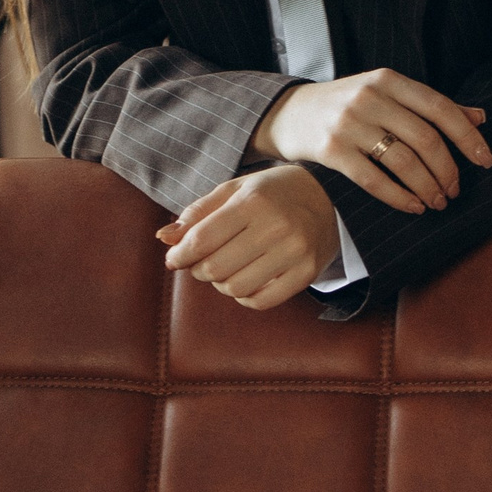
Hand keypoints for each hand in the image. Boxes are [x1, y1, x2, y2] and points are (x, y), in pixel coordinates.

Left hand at [155, 165, 340, 311]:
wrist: (326, 197)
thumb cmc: (271, 192)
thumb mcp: (233, 190)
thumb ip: (198, 213)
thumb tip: (164, 238)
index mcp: (253, 201)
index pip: (202, 239)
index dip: (180, 254)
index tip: (174, 258)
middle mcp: (277, 226)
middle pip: (216, 268)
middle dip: (198, 269)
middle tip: (200, 262)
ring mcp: (295, 252)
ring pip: (236, 288)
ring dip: (220, 284)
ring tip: (224, 269)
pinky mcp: (306, 273)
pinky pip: (261, 301)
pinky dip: (244, 296)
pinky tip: (245, 280)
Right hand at [251, 69, 491, 215]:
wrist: (286, 113)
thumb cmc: (344, 104)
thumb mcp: (384, 93)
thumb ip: (429, 105)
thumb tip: (480, 117)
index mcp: (388, 80)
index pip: (440, 107)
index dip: (467, 136)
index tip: (485, 160)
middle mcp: (369, 97)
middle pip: (425, 138)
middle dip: (448, 170)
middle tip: (455, 190)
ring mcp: (348, 124)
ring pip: (403, 161)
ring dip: (427, 187)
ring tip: (437, 202)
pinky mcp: (331, 150)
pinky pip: (374, 180)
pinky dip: (400, 198)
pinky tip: (413, 206)